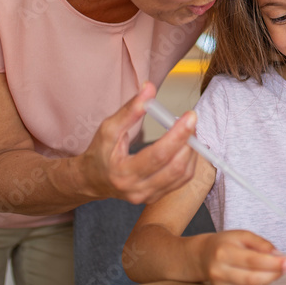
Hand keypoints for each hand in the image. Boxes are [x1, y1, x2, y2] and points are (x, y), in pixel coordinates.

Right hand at [79, 81, 197, 203]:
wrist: (93, 180)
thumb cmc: (100, 152)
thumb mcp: (108, 128)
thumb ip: (130, 110)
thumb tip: (149, 88)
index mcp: (123, 173)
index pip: (158, 155)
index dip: (178, 134)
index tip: (190, 116)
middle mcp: (137, 189)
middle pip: (175, 168)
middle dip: (189, 141)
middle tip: (192, 120)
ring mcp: (148, 196)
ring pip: (182, 175)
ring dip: (192, 151)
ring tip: (190, 131)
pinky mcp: (157, 196)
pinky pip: (181, 180)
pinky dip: (189, 161)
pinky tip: (187, 145)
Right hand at [198, 231, 285, 284]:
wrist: (203, 256)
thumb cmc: (225, 244)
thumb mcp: (242, 235)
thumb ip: (261, 243)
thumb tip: (278, 255)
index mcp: (223, 252)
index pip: (252, 260)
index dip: (272, 263)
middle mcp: (219, 271)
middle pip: (252, 278)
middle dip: (273, 274)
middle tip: (285, 267)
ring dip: (267, 279)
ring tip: (269, 269)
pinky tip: (256, 276)